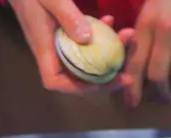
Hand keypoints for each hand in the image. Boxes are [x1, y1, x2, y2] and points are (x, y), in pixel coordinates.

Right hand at [9, 0, 134, 93]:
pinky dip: (99, 36)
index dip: (78, 88)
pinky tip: (110, 21)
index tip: (102, 81)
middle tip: (127, 73)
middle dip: (103, 76)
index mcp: (43, 48)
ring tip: (126, 38)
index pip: (55, 82)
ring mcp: (58, 43)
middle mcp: (51, 51)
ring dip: (107, 53)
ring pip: (84, 59)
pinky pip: (84, 42)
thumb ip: (68, 16)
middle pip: (76, 77)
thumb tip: (87, 38)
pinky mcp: (64, 32)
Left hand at [122, 0, 170, 106]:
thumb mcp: (152, 9)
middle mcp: (166, 31)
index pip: (136, 63)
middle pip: (158, 75)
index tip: (132, 103)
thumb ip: (143, 35)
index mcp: (147, 24)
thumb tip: (136, 67)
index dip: (133, 87)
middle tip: (163, 98)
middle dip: (160, 93)